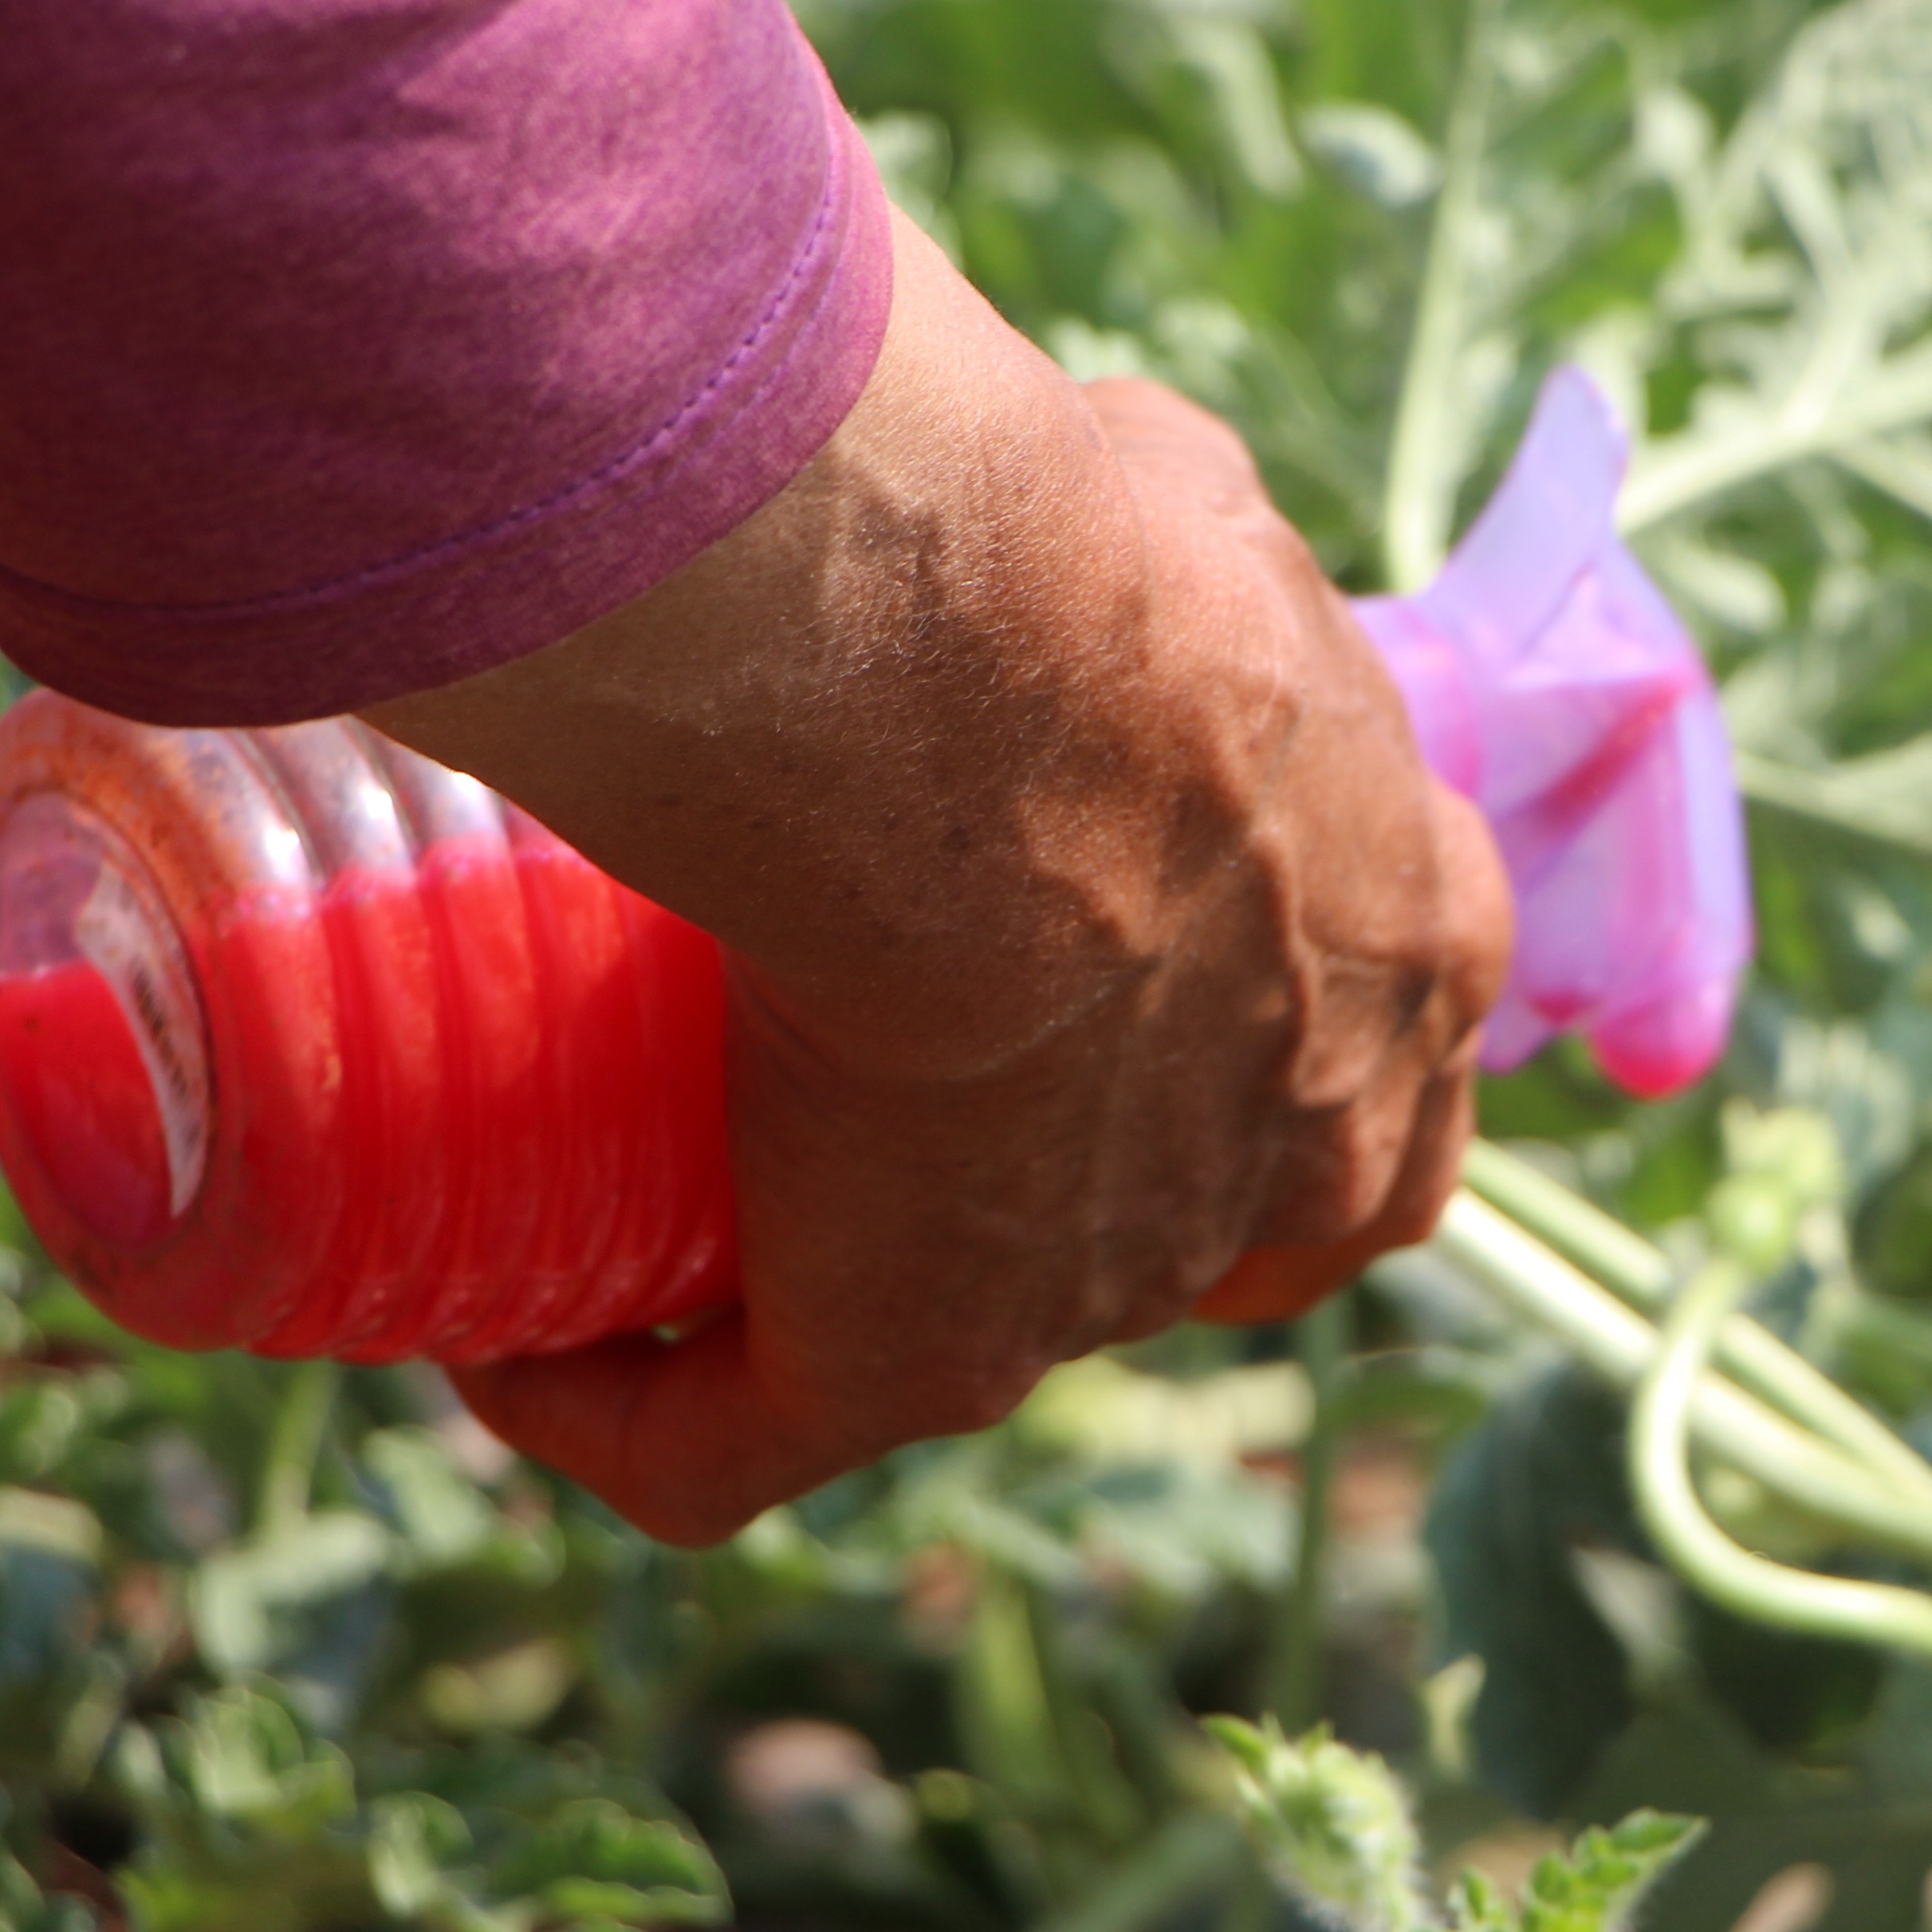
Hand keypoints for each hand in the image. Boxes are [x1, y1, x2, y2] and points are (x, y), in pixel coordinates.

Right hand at [368, 211, 1508, 1540]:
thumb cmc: (1089, 563)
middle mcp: (1323, 1134)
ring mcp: (1125, 1277)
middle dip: (1114, 1182)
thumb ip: (1162, 520)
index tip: (1134, 978)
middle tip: (934, 1101)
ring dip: (868, 1289)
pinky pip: (742, 1449)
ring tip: (696, 1212)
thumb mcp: (1180, 499)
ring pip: (1004, 1335)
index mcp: (1419, 939)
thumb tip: (1073, 482)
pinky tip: (512, 1347)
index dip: (1276, 1040)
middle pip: (1252, 1219)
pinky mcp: (927, 1363)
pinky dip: (627, 1414)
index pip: (1386, 1051)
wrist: (979, 700)